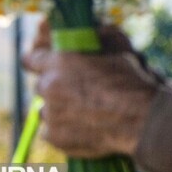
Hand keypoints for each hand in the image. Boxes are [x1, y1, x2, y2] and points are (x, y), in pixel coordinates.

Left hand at [23, 22, 158, 157]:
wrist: (140, 119)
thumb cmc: (132, 84)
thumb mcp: (117, 54)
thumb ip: (95, 49)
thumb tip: (93, 34)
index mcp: (60, 61)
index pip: (32, 59)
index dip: (39, 62)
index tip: (44, 66)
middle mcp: (49, 85)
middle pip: (41, 86)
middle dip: (55, 88)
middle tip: (76, 93)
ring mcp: (50, 112)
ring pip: (45, 110)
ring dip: (58, 110)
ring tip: (82, 114)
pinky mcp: (55, 136)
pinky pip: (50, 132)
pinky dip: (62, 131)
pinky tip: (81, 129)